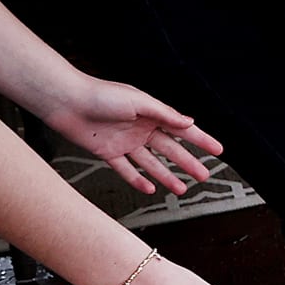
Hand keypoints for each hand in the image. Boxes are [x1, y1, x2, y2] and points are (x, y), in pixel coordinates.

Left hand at [42, 73, 221, 196]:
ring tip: (181, 189)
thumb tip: (189, 122)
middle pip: (170, 150)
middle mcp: (141, 129)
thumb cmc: (101, 95)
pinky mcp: (108, 153)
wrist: (67, 102)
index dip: (201, 140)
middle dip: (188, 163)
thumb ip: (165, 114)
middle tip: (204, 176)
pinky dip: (138, 180)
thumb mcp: (139, 102)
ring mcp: (125, 142)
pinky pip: (126, 169)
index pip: (182, 130)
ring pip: (151, 163)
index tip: (218, 150)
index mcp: (152, 114)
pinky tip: (150, 188)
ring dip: (166, 176)